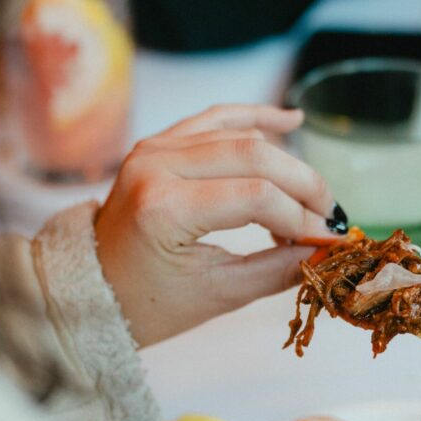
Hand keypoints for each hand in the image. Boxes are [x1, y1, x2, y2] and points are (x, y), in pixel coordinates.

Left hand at [94, 104, 342, 346]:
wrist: (89, 291)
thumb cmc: (145, 302)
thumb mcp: (216, 295)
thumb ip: (276, 270)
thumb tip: (327, 252)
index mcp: (164, 209)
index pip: (256, 198)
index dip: (302, 217)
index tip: (331, 240)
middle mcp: (156, 166)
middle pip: (255, 157)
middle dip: (303, 187)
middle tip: (330, 219)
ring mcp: (155, 148)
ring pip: (242, 136)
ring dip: (286, 165)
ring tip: (310, 202)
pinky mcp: (159, 143)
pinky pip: (216, 119)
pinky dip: (256, 118)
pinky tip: (291, 122)